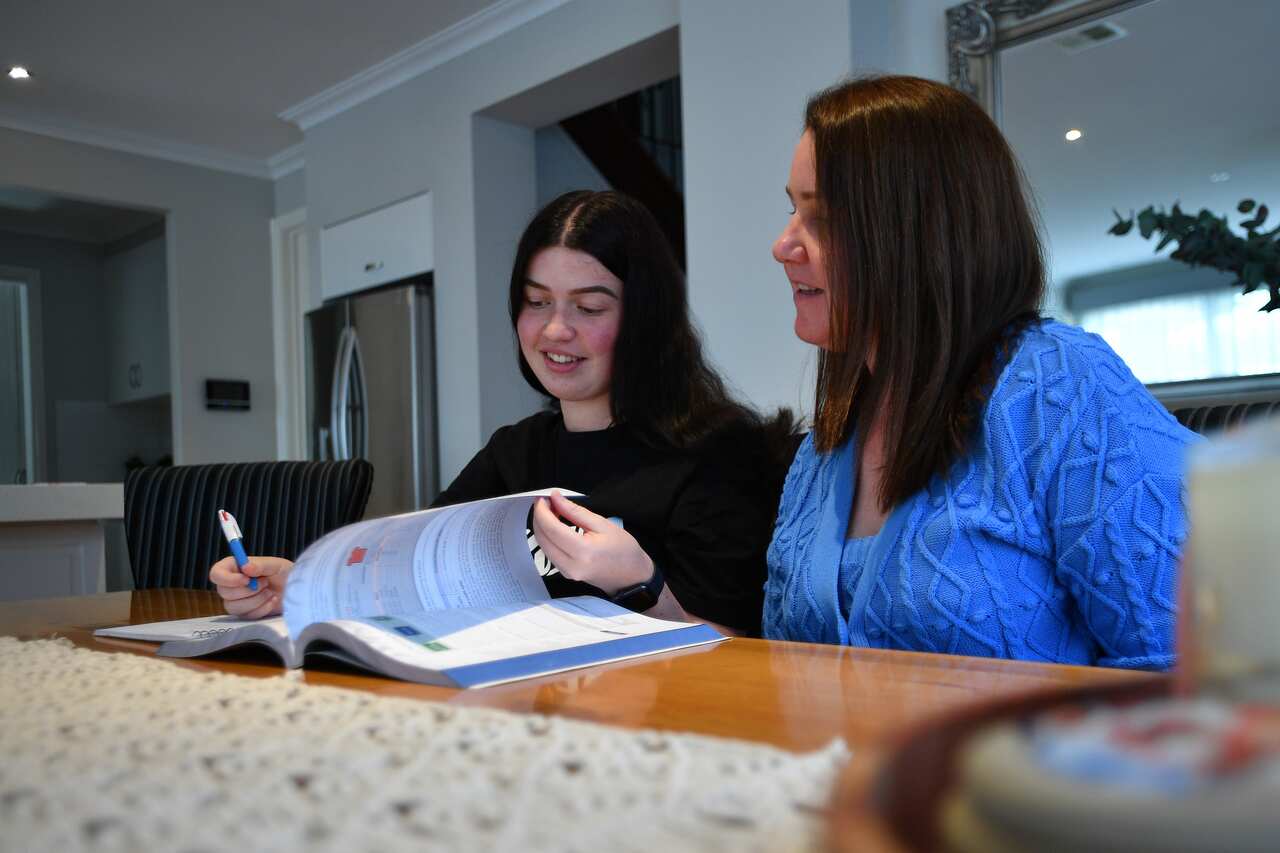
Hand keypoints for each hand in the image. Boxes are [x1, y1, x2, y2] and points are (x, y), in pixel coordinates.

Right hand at [208, 556, 292, 618]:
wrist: (298, 590)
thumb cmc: (287, 573)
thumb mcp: (276, 565)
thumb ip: (260, 565)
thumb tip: (245, 567)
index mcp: (235, 567)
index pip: (216, 573)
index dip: (227, 578)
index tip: (246, 579)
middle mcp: (232, 584)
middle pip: (223, 592)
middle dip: (247, 590)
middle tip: (265, 583)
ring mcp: (238, 601)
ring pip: (233, 607)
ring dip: (255, 600)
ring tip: (270, 592)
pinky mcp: (246, 613)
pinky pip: (247, 616)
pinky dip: (262, 609)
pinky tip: (273, 600)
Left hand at [531, 491, 653, 594]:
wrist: (631, 575)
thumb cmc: (623, 549)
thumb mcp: (602, 524)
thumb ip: (575, 511)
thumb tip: (556, 498)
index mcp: (583, 551)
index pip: (552, 529)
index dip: (543, 511)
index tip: (543, 498)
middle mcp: (571, 565)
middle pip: (543, 538)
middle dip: (540, 517)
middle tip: (546, 502)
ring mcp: (567, 572)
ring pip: (543, 546)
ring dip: (542, 527)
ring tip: (551, 511)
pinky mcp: (565, 574)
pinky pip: (549, 552)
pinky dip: (548, 537)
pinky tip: (554, 526)